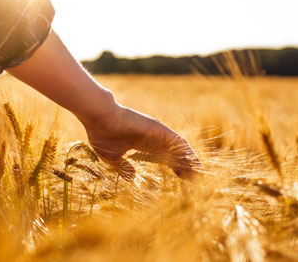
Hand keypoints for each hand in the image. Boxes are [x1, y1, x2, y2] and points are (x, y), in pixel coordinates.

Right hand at [82, 104, 200, 180]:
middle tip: (196, 180)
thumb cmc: (102, 134)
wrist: (99, 117)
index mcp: (142, 143)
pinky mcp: (157, 128)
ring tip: (199, 173)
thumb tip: (133, 178)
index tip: (183, 178)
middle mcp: (152, 137)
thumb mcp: (112, 157)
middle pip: (173, 153)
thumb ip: (123, 167)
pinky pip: (175, 140)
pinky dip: (185, 151)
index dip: (174, 167)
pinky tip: (193, 162)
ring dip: (188, 159)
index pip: (163, 156)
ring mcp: (155, 132)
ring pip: (178, 147)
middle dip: (185, 165)